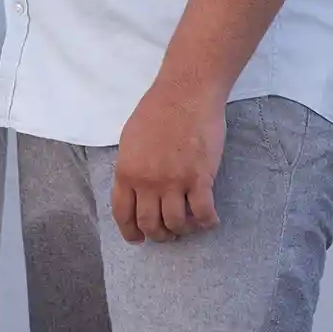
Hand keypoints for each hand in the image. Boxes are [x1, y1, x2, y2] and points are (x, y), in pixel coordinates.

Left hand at [110, 77, 225, 242]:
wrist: (186, 93)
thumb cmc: (158, 109)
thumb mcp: (130, 139)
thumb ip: (131, 166)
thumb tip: (133, 189)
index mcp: (127, 171)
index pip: (123, 213)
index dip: (130, 231)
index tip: (138, 239)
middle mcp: (147, 182)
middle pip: (150, 224)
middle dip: (159, 235)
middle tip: (167, 234)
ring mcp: (174, 182)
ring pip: (176, 224)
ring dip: (182, 230)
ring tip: (188, 226)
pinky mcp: (200, 178)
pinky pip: (203, 213)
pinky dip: (207, 222)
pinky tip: (209, 220)